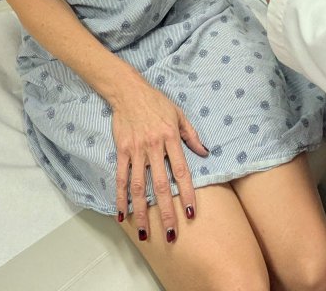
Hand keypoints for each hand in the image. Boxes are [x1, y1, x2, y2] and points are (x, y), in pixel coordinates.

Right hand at [111, 83, 207, 243]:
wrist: (128, 91)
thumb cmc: (157, 102)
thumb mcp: (180, 114)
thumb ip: (192, 135)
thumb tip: (205, 153)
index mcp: (171, 139)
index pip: (181, 172)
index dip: (185, 194)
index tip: (190, 213)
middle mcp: (153, 147)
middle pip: (159, 185)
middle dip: (165, 212)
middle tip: (170, 234)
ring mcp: (136, 150)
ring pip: (138, 187)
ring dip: (141, 212)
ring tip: (145, 233)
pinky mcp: (122, 151)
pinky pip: (121, 177)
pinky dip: (120, 197)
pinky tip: (121, 214)